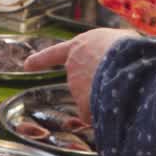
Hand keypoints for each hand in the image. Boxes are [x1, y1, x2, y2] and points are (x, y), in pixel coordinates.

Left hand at [24, 29, 138, 121]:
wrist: (127, 60)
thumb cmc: (129, 46)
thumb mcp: (121, 39)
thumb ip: (112, 50)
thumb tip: (120, 61)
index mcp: (80, 45)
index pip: (55, 53)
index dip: (41, 60)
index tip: (26, 65)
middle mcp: (73, 65)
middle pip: (81, 80)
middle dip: (94, 84)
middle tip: (116, 80)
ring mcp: (76, 85)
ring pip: (91, 97)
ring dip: (104, 97)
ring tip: (124, 87)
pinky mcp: (83, 104)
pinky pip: (94, 114)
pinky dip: (103, 116)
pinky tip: (117, 107)